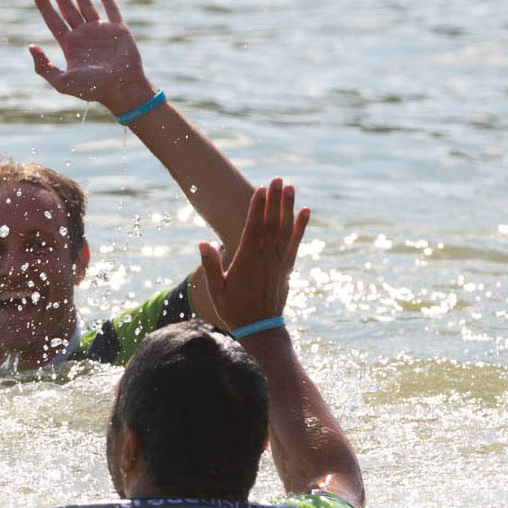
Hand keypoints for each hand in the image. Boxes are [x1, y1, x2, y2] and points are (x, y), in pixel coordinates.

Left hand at [29, 0, 154, 113]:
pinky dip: (107, 0)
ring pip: (87, 6)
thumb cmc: (92, 89)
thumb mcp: (62, 82)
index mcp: (71, 46)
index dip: (45, 7)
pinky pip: (112, 11)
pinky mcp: (119, 30)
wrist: (121, 89)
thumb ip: (43, 67)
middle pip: (68, 9)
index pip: (54, 21)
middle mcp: (84, 36)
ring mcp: (101, 32)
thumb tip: (30, 47)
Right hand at [196, 178, 310, 331]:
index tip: (260, 189)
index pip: (254, 228)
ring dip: (288, 207)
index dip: (257, 208)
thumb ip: (210, 266)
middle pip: (271, 223)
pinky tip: (305, 211)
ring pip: (285, 229)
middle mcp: (265, 258)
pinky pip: (296, 242)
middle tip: (276, 179)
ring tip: (290, 187)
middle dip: (274, 200)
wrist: (260, 329)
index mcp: (247, 261)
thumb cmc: (234, 309)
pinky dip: (301, 226)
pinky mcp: (287, 267)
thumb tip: (202, 243)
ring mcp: (279, 262)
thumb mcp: (216, 289)